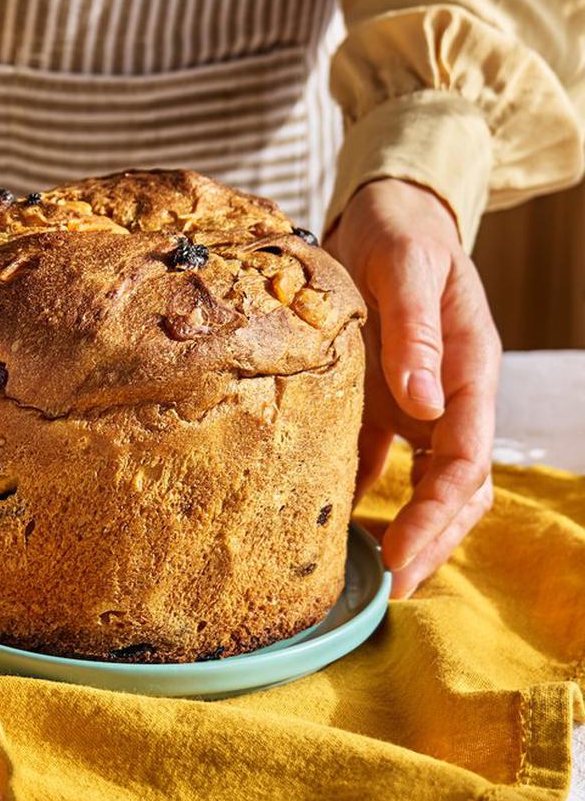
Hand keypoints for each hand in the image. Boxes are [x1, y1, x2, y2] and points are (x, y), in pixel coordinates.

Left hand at [325, 179, 500, 597]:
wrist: (389, 211)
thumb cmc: (402, 231)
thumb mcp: (406, 266)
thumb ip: (415, 329)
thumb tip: (424, 400)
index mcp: (468, 370)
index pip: (465, 462)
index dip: (438, 516)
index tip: (404, 556)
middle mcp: (448, 395)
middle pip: (455, 488)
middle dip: (431, 540)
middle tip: (391, 588)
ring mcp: (418, 402)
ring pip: (425, 483)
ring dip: (406, 526)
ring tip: (368, 572)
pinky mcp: (383, 399)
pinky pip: (379, 457)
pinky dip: (363, 491)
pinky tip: (332, 517)